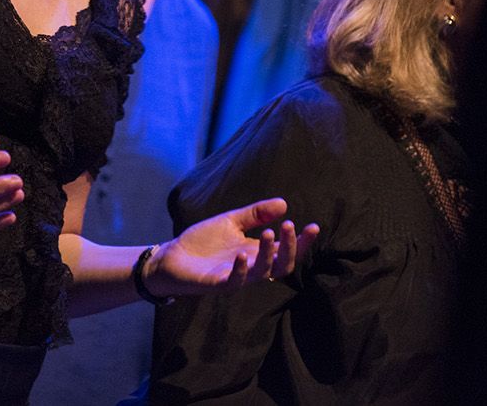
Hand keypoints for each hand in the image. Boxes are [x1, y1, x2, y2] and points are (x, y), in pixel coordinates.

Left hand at [145, 198, 318, 297]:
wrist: (172, 257)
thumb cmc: (203, 242)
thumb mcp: (231, 222)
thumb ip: (255, 214)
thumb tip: (284, 203)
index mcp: (257, 253)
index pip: (286, 250)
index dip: (302, 242)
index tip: (314, 226)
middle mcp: (251, 267)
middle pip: (281, 265)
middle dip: (291, 248)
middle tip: (290, 227)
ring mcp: (235, 277)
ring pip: (261, 273)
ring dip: (267, 254)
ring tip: (268, 233)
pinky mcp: (216, 283)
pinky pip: (234, 282)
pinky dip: (240, 270)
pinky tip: (242, 255)